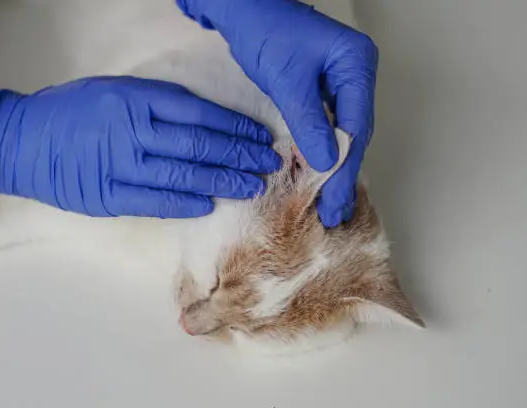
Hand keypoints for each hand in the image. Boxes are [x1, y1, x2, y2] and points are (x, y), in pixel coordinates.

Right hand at [0, 76, 280, 217]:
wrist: (21, 140)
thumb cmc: (71, 111)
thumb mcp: (115, 91)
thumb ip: (157, 105)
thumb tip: (205, 123)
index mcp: (137, 100)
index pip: (201, 114)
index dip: (235, 127)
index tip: (259, 136)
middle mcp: (133, 132)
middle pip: (200, 146)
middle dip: (240, 156)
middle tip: (269, 164)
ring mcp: (121, 166)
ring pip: (184, 176)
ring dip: (222, 182)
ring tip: (252, 186)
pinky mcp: (109, 196)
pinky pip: (156, 202)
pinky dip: (186, 203)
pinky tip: (210, 203)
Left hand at [176, 0, 377, 226]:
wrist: (243, 9)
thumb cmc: (265, 31)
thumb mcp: (288, 80)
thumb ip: (308, 122)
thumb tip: (326, 164)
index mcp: (356, 64)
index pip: (356, 126)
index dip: (345, 168)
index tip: (335, 201)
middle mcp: (355, 73)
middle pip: (355, 133)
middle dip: (343, 174)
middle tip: (335, 212)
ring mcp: (342, 81)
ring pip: (344, 133)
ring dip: (336, 168)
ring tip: (331, 204)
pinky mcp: (323, 89)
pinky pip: (329, 126)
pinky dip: (324, 152)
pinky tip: (320, 174)